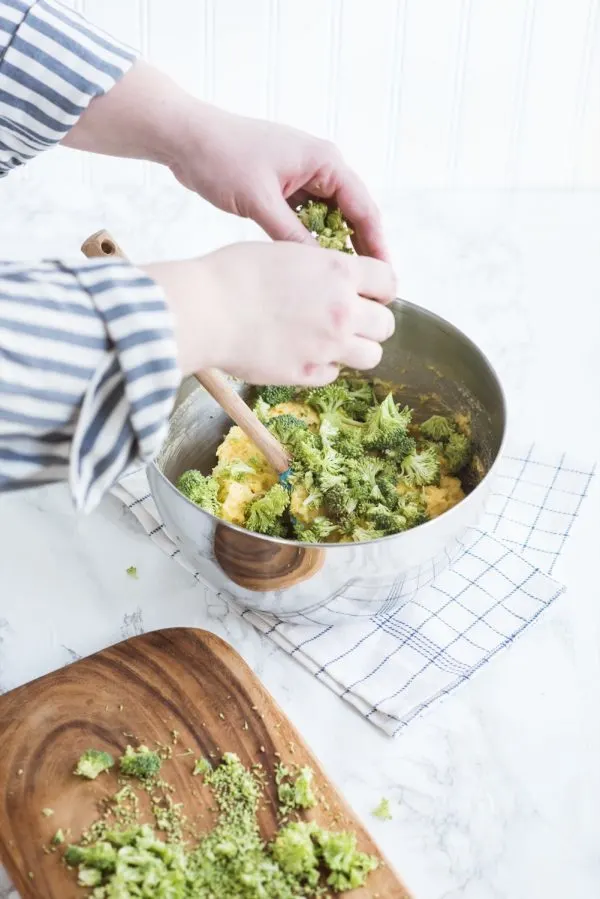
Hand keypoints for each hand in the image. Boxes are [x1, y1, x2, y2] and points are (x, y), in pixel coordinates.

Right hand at [142, 241, 395, 384]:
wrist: (204, 310)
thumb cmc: (232, 274)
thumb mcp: (285, 253)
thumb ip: (318, 269)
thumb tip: (330, 281)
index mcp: (338, 272)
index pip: (388, 283)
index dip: (379, 290)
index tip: (367, 294)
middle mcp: (342, 310)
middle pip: (386, 325)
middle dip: (372, 323)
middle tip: (349, 322)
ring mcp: (328, 346)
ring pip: (372, 356)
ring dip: (356, 350)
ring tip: (330, 343)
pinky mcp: (307, 374)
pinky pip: (333, 375)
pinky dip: (322, 367)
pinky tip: (300, 354)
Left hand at [170, 104, 389, 261]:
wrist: (185, 138)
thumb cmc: (221, 158)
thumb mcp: (260, 201)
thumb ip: (291, 235)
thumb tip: (320, 269)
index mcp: (324, 161)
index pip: (363, 208)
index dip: (376, 244)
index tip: (385, 275)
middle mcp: (320, 167)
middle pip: (352, 215)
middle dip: (359, 249)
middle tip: (367, 286)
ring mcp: (302, 178)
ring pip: (329, 219)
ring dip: (334, 247)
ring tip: (341, 283)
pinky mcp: (284, 189)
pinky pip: (307, 219)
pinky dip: (310, 240)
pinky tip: (311, 266)